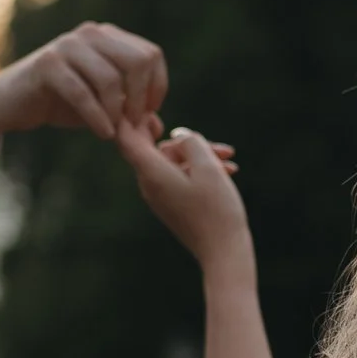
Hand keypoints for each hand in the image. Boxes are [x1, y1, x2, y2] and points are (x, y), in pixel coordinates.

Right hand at [0, 23, 166, 149]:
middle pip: (138, 61)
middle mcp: (90, 34)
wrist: (9, 104)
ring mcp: (68, 46)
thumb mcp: (101, 107)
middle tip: (132, 126)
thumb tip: (158, 126)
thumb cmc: (59, 103)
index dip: (156, 87)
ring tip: (115, 133)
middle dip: (140, 99)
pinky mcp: (47, 64)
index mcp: (107, 37)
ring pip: (111, 78)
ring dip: (118, 112)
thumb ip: (129, 113)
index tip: (146, 115)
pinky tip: (103, 134)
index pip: (150, 55)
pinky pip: (82, 92)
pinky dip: (97, 117)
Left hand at [119, 115, 256, 278]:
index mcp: (151, 172)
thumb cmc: (217, 209)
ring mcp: (160, 196)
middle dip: (185, 141)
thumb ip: (191, 142)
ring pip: (173, 162)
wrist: (223, 253)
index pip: (127, 136)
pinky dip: (199, 170)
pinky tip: (227, 171)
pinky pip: (179, 177)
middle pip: (155, 148)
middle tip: (215, 143)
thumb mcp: (208, 166)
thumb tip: (178, 135)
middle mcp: (149, 184)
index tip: (152, 105)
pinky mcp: (172, 204)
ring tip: (229, 158)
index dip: (134, 115)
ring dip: (199, 155)